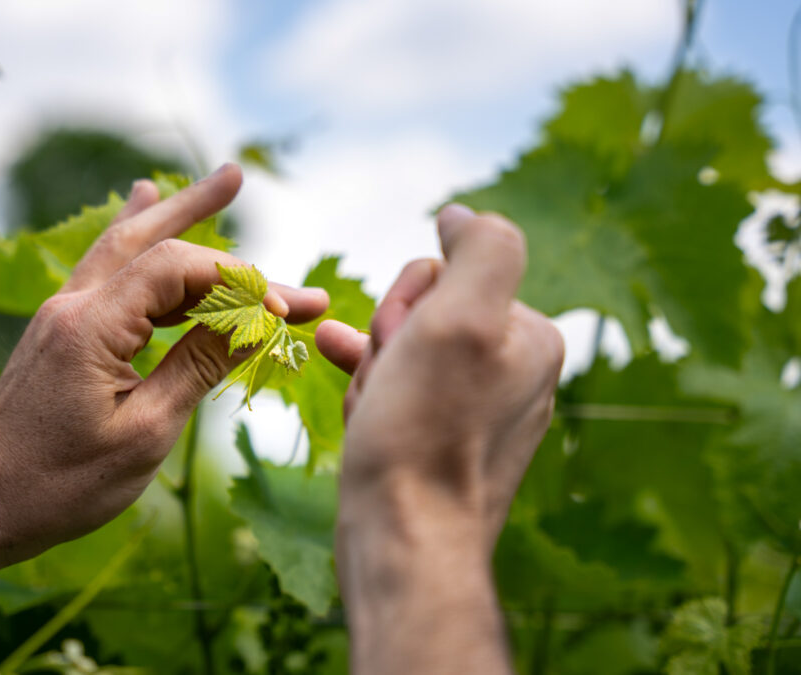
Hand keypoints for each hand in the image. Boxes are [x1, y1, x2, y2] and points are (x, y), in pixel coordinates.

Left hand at [0, 164, 328, 588]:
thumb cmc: (59, 484)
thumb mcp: (145, 433)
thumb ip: (198, 368)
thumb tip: (254, 325)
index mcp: (91, 328)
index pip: (176, 269)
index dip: (238, 280)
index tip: (286, 309)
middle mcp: (71, 306)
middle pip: (142, 236)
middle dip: (194, 206)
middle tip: (235, 175)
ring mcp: (59, 316)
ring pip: (121, 248)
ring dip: (168, 218)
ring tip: (210, 190)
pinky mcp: (57, 334)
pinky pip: (103, 274)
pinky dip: (135, 250)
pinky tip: (142, 220)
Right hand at [317, 203, 563, 546]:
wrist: (403, 541)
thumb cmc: (425, 433)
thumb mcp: (461, 319)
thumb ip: (481, 249)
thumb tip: (461, 214)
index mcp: (532, 338)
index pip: (450, 274)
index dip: (407, 302)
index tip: (401, 347)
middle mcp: (515, 375)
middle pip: (425, 314)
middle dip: (387, 337)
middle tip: (385, 379)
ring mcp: (479, 414)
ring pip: (403, 354)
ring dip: (372, 367)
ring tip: (368, 405)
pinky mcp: (443, 445)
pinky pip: (400, 394)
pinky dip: (371, 386)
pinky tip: (347, 383)